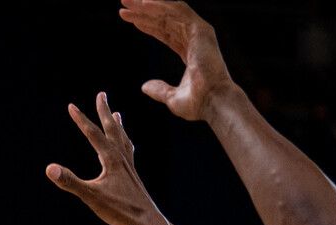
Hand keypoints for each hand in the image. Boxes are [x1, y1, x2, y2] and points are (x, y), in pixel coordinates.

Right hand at [47, 94, 158, 224]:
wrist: (146, 222)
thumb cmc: (119, 211)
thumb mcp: (91, 196)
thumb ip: (70, 182)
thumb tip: (49, 168)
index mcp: (111, 159)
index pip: (93, 134)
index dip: (81, 119)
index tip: (71, 105)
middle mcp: (122, 158)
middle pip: (112, 129)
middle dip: (104, 111)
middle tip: (101, 94)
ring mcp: (129, 166)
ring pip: (122, 139)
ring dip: (117, 125)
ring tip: (117, 114)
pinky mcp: (132, 176)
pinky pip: (128, 152)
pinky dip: (125, 143)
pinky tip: (125, 147)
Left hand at [119, 0, 234, 121]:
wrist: (212, 102)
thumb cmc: (196, 103)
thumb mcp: (171, 97)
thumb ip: (159, 89)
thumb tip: (144, 86)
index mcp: (190, 53)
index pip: (165, 33)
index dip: (147, 25)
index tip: (129, 19)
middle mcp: (195, 39)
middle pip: (165, 20)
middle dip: (143, 11)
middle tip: (123, 4)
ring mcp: (199, 32)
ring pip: (170, 12)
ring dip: (148, 5)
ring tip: (128, 1)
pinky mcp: (201, 29)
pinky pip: (178, 10)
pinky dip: (160, 5)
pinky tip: (143, 3)